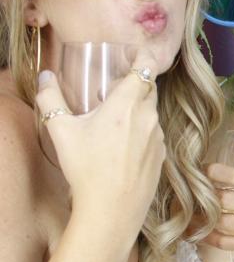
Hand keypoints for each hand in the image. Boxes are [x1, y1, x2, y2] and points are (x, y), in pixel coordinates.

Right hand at [36, 51, 164, 231]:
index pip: (145, 68)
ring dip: (138, 108)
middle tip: (116, 86)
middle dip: (137, 82)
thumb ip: (51, 99)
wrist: (112, 209)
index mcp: (127, 105)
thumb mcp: (61, 131)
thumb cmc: (86, 169)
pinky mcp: (162, 155)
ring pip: (152, 111)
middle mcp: (148, 117)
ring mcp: (158, 137)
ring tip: (115, 118)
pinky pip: (154, 133)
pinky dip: (143, 130)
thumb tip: (44, 77)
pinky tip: (123, 143)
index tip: (136, 52)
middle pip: (150, 88)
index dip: (143, 56)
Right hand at [197, 163, 233, 251]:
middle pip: (223, 199)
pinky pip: (219, 242)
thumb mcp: (223, 178)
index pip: (214, 171)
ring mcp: (193, 217)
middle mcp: (193, 195)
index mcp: (199, 174)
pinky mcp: (195, 235)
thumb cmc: (209, 189)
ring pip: (223, 222)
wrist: (178, 208)